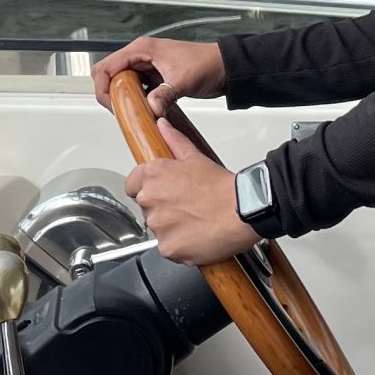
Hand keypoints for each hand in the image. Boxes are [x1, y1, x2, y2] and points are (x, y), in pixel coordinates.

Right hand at [91, 35, 227, 115]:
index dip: (103, 87)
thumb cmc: (207, 64)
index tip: (111, 105)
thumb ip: (165, 94)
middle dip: (111, 95)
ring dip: (123, 98)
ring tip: (132, 112)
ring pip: (121, 83)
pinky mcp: (154, 76)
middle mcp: (140, 55)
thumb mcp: (183, 81)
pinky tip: (143, 109)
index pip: (106, 66)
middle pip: (110, 75)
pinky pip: (135, 89)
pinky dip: (135, 100)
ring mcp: (146, 66)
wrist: (224, 67)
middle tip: (122, 111)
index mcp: (142, 49)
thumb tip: (151, 108)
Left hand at [124, 120, 258, 264]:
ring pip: (157, 229)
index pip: (131, 184)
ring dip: (170, 227)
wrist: (243, 212)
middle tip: (186, 206)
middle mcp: (150, 200)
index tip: (160, 192)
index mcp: (153, 176)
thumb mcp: (196, 157)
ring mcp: (158, 226)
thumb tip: (162, 126)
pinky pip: (167, 248)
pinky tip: (196, 235)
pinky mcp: (167, 247)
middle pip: (146, 207)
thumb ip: (174, 140)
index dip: (145, 188)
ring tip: (194, 220)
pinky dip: (179, 245)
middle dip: (162, 207)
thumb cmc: (223, 188)